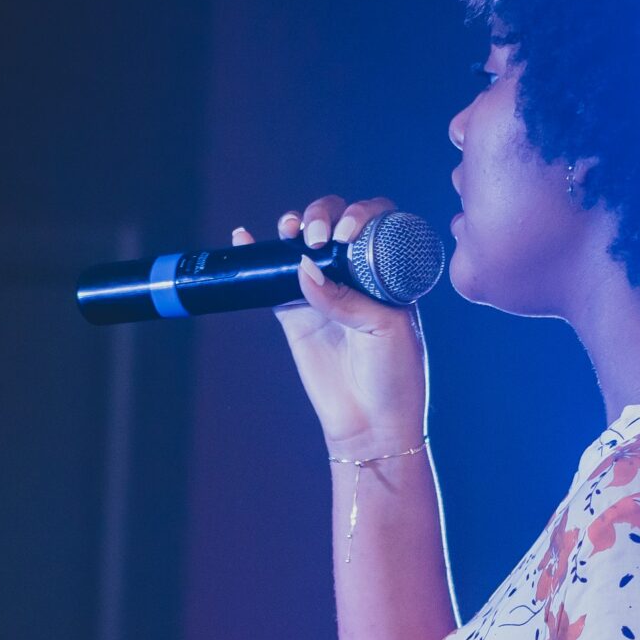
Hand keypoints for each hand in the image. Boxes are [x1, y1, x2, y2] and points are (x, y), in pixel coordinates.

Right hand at [237, 195, 427, 454]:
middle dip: (322, 216)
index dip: (358, 215)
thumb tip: (303, 266)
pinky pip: (273, 280)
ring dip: (294, 226)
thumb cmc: (394, 376)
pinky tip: (245, 237)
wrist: (370, 424)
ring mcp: (324, 292)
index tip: (345, 234)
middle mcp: (357, 275)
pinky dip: (258, 254)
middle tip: (316, 238)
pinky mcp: (295, 314)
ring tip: (288, 232)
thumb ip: (345, 297)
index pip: (374, 223)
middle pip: (335, 224)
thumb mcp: (384, 329)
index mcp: (389, 272)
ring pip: (303, 245)